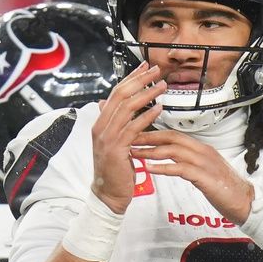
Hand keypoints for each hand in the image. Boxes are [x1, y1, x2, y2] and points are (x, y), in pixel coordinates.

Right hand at [91, 63, 164, 213]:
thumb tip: (107, 103)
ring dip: (146, 94)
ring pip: (127, 108)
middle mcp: (101, 127)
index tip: (145, 67)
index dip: (131, 78)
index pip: (116, 94)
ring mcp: (107, 138)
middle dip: (140, 80)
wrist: (108, 194)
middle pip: (121, 95)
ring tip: (161, 87)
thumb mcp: (112, 142)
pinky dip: (147, 116)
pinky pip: (133, 128)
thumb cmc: (114, 170)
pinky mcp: (117, 149)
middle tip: (156, 70)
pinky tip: (158, 109)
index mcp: (101, 124)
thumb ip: (112, 122)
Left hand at [131, 128, 255, 223]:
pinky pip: (180, 169)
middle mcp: (203, 151)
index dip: (154, 133)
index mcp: (202, 149)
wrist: (245, 202)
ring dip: (151, 151)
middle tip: (128, 138)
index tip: (136, 135)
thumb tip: (173, 161)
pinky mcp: (204, 177)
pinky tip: (150, 169)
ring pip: (173, 151)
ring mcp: (204, 163)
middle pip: (171, 138)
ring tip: (134, 153)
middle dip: (148, 137)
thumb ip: (190, 163)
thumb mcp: (206, 171)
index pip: (174, 135)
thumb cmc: (225, 189)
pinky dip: (163, 168)